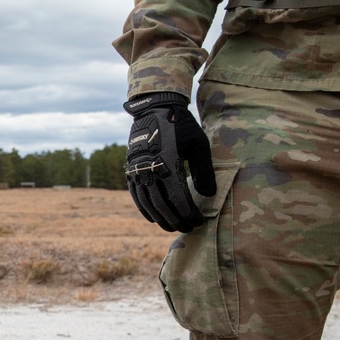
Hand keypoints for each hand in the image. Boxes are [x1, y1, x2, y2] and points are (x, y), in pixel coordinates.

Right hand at [123, 92, 215, 232]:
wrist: (154, 111)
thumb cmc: (181, 127)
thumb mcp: (198, 145)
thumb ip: (203, 171)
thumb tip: (208, 196)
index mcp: (169, 165)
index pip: (179, 199)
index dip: (189, 214)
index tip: (199, 222)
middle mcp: (150, 170)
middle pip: (163, 205)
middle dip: (176, 220)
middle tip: (188, 229)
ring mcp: (138, 171)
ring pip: (148, 203)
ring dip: (160, 218)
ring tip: (171, 227)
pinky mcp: (131, 170)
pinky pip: (136, 195)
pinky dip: (144, 209)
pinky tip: (153, 218)